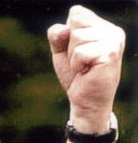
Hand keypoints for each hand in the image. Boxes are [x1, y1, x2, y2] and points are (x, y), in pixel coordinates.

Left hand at [47, 6, 124, 131]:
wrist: (84, 101)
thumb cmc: (75, 76)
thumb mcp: (61, 52)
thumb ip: (57, 35)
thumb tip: (63, 29)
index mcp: (102, 26)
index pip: (76, 13)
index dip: (67, 34)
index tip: (75, 51)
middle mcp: (112, 30)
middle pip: (76, 22)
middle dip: (70, 45)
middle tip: (80, 62)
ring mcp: (113, 41)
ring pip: (78, 36)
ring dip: (73, 56)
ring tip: (84, 67)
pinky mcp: (110, 53)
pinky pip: (81, 52)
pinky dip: (77, 64)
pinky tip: (87, 72)